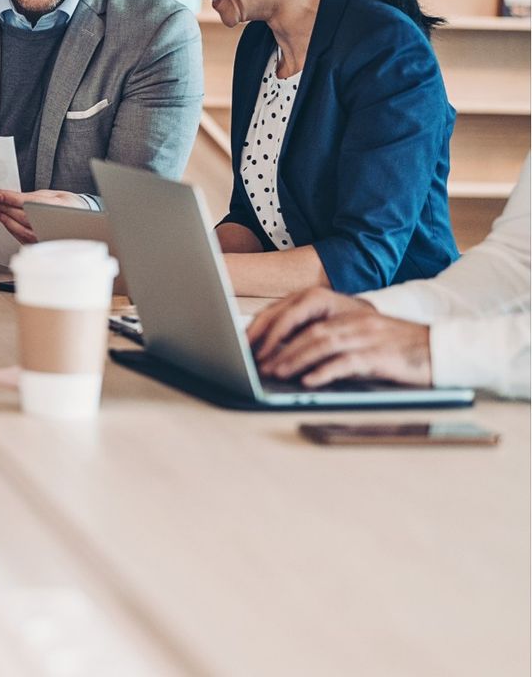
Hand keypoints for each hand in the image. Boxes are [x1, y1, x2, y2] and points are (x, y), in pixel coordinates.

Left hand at [0, 189, 89, 243]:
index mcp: (58, 209)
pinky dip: (10, 227)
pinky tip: (4, 219)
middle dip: (4, 207)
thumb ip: (30, 196)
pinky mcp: (40, 244)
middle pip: (22, 216)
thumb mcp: (53, 195)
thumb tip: (8, 196)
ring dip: (4, 218)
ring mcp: (46, 237)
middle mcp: (52, 225)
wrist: (83, 222)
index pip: (28, 204)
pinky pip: (21, 236)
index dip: (10, 199)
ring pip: (19, 229)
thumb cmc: (69, 206)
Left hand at [247, 287, 431, 387]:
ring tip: (273, 373)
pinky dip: (324, 371)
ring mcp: (367, 334)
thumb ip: (326, 336)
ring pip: (321, 343)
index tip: (248, 342)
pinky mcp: (381, 355)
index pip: (296, 310)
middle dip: (276, 344)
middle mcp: (352, 317)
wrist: (441, 349)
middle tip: (254, 362)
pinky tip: (308, 381)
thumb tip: (285, 352)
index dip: (270, 326)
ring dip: (292, 358)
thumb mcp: (356, 333)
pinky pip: (347, 362)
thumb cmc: (393, 346)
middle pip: (304, 327)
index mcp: (343, 308)